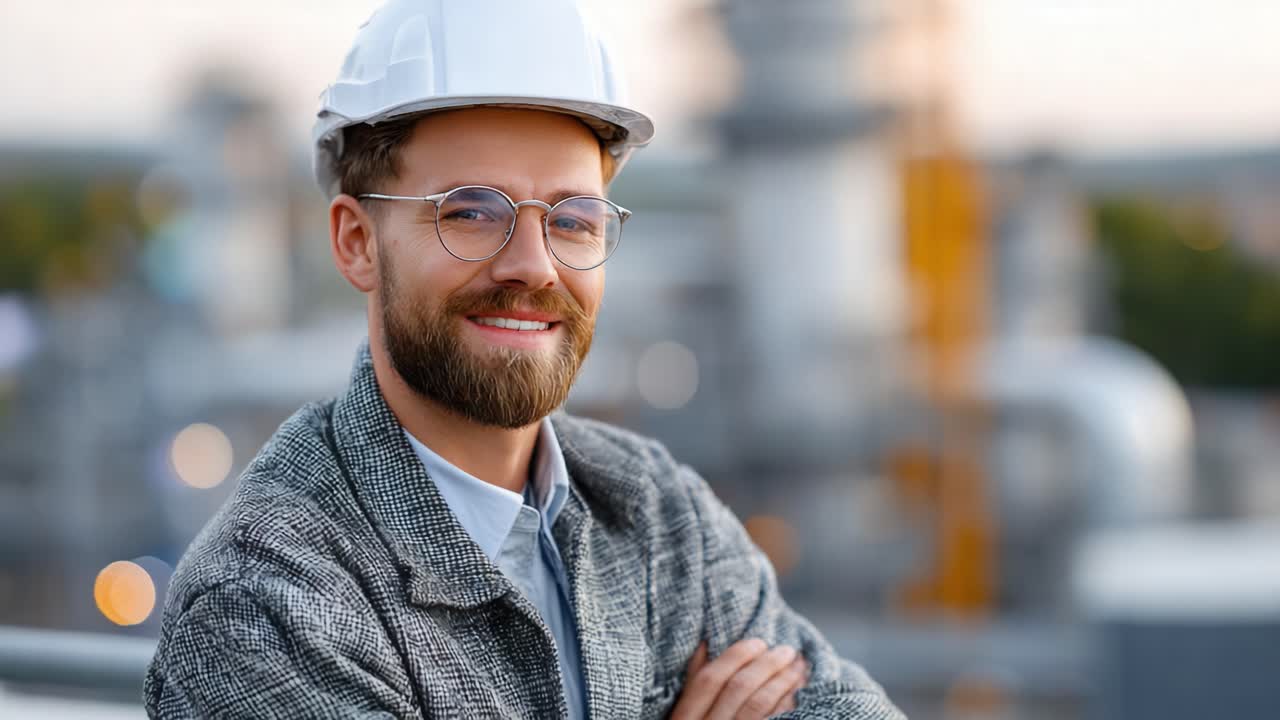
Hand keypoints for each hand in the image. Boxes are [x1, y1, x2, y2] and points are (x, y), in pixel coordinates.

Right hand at [670, 638, 809, 719]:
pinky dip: (788, 706)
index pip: (707, 680)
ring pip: (758, 706)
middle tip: (788, 651)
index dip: (734, 657)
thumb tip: (705, 645)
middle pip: (738, 690)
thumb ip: (693, 687)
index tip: (758, 642)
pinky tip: (800, 696)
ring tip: (799, 669)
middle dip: (766, 665)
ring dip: (783, 682)